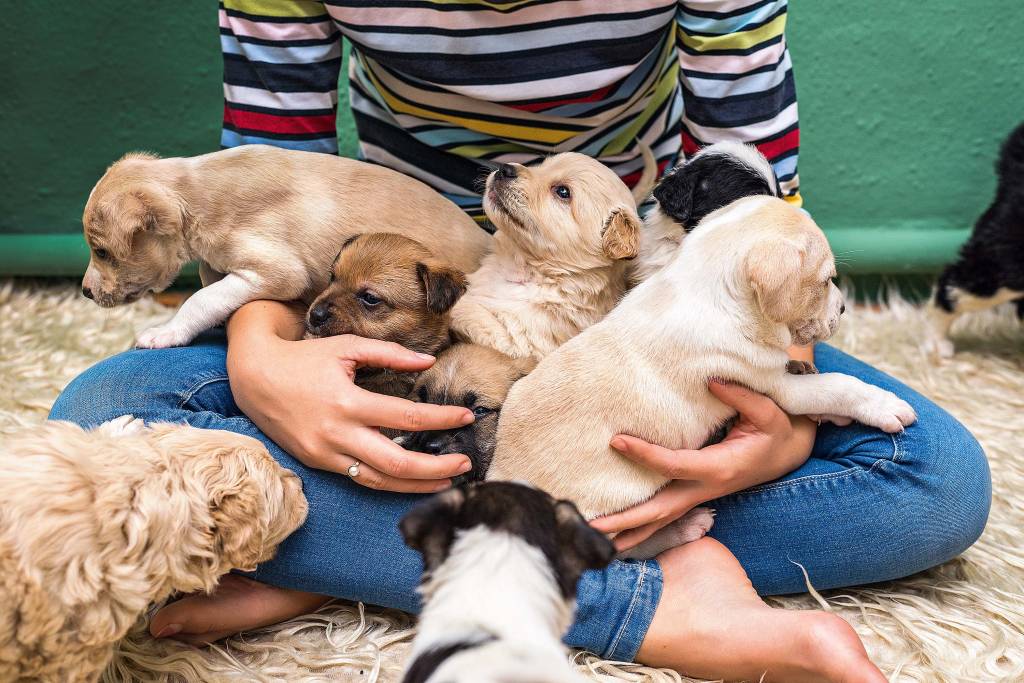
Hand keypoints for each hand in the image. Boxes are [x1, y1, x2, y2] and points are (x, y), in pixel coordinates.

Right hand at [227, 301, 474, 492]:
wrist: (253, 377)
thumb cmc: (303, 358)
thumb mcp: (346, 347)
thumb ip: (390, 353)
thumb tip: (429, 362)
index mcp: (348, 402)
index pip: (407, 417)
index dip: (442, 419)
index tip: (467, 417)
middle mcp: (337, 434)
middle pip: (397, 464)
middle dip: (438, 467)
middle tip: (466, 463)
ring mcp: (326, 454)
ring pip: (380, 481)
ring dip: (418, 485)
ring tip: (448, 481)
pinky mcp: (319, 464)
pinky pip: (361, 479)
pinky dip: (390, 484)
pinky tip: (413, 481)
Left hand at [592, 380, 815, 551]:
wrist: (788, 453)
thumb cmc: (776, 430)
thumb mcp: (768, 411)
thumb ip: (740, 396)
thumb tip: (710, 381)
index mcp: (720, 468)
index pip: (674, 465)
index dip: (645, 455)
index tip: (617, 441)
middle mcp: (706, 488)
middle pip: (660, 510)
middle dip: (627, 519)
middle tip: (592, 526)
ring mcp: (700, 496)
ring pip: (661, 520)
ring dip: (630, 532)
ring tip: (596, 540)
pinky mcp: (695, 495)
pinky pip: (665, 515)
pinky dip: (642, 528)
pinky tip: (620, 537)